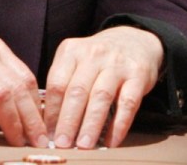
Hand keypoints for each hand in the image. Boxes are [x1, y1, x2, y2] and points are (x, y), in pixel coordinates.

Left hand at [44, 26, 162, 148]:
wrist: (134, 41)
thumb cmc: (98, 59)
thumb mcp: (76, 59)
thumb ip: (63, 83)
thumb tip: (50, 122)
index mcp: (72, 50)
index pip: (57, 83)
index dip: (51, 111)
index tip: (48, 133)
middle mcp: (93, 54)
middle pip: (77, 91)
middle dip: (68, 121)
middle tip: (62, 143)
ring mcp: (117, 64)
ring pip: (101, 97)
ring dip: (91, 124)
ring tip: (84, 145)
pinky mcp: (138, 75)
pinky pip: (128, 103)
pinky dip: (119, 124)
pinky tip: (111, 141)